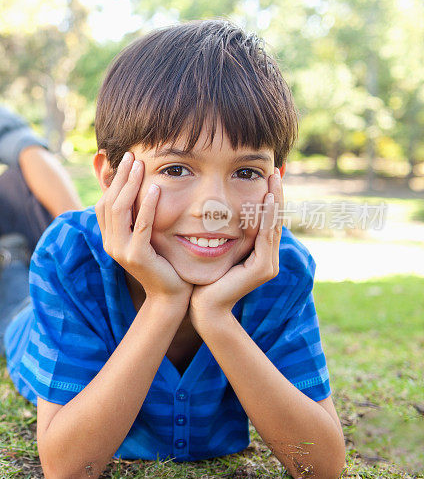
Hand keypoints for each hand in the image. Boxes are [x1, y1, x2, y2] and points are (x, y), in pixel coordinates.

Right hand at [95, 152, 191, 304]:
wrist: (171, 295)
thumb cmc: (163, 264)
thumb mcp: (147, 237)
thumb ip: (139, 218)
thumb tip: (141, 191)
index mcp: (110, 239)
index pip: (104, 204)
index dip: (112, 181)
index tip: (126, 161)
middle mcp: (110, 244)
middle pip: (109, 202)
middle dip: (120, 177)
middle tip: (131, 156)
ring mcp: (121, 251)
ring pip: (119, 210)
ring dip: (130, 185)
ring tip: (140, 166)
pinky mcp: (137, 256)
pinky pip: (140, 225)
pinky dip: (147, 206)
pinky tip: (156, 189)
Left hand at [190, 169, 283, 325]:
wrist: (203, 307)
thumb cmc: (203, 279)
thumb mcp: (215, 250)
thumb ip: (222, 235)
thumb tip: (215, 213)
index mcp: (259, 254)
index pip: (266, 220)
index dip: (268, 198)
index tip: (266, 176)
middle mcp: (268, 258)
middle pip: (274, 219)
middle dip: (275, 194)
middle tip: (274, 170)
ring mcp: (267, 264)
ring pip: (273, 225)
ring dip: (275, 200)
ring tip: (274, 178)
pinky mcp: (262, 268)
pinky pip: (266, 236)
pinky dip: (266, 217)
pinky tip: (266, 199)